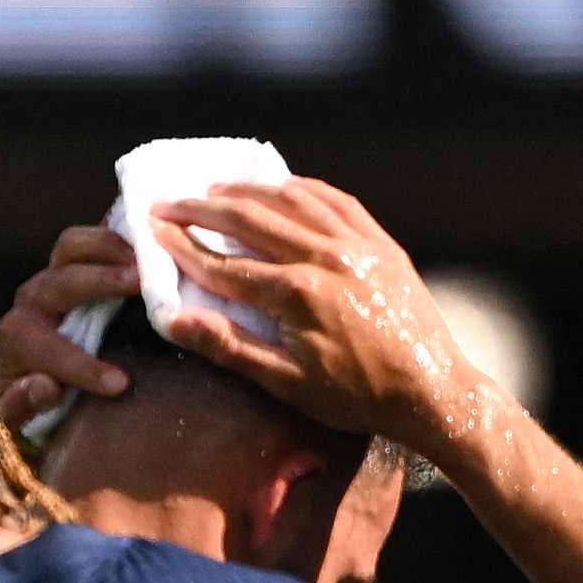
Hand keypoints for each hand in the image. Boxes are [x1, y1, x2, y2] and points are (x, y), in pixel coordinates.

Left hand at [0, 222, 140, 417]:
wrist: (20, 368)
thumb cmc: (26, 396)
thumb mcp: (19, 413)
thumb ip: (24, 403)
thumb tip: (46, 386)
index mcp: (16, 340)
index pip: (47, 349)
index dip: (82, 366)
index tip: (120, 383)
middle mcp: (31, 302)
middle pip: (61, 282)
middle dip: (100, 281)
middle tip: (141, 284)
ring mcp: (51, 275)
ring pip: (71, 247)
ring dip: (110, 248)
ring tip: (147, 260)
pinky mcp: (71, 262)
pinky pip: (90, 238)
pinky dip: (118, 234)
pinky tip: (148, 241)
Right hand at [128, 180, 490, 465]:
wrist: (429, 389)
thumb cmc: (355, 396)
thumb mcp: (286, 383)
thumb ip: (229, 347)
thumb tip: (175, 322)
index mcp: (298, 295)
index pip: (225, 266)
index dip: (184, 249)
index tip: (154, 233)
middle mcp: (326, 257)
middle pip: (251, 221)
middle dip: (204, 210)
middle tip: (169, 202)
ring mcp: (356, 244)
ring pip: (292, 199)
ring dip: (248, 191)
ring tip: (215, 189)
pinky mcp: (379, 241)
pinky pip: (334, 200)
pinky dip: (302, 188)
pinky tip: (280, 186)